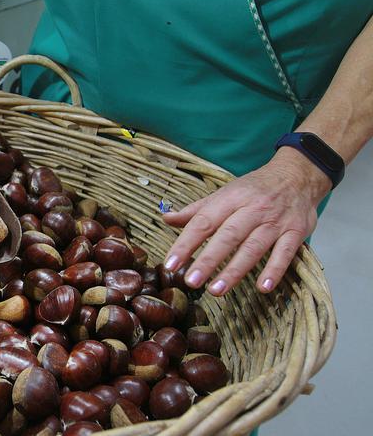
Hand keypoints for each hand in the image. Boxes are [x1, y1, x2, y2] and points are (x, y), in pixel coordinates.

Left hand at [160, 148, 331, 295]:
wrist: (298, 175)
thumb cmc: (254, 189)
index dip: (185, 243)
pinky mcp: (296, 231)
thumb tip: (166, 218)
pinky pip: (285, 252)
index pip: (203, 222)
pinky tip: (263, 287)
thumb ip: (196, 210)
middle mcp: (252, 209)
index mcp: (230, 199)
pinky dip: (275, 270)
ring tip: (216, 290)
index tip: (170, 263)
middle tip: (190, 281)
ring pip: (253, 247)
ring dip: (235, 270)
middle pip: (227, 236)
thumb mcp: (224, 193)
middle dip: (208, 260)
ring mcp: (275, 221)